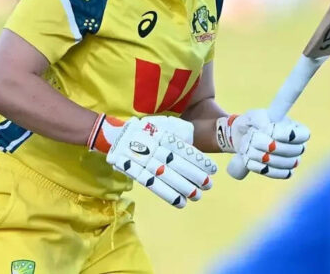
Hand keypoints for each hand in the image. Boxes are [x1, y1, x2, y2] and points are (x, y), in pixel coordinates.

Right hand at [89, 114, 216, 207]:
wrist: (116, 135)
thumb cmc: (144, 130)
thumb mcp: (162, 125)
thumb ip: (177, 132)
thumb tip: (192, 140)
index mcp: (164, 136)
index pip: (185, 151)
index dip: (200, 161)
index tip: (213, 169)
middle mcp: (156, 150)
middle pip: (179, 166)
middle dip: (196, 177)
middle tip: (209, 185)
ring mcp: (146, 163)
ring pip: (169, 178)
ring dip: (185, 189)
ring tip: (198, 196)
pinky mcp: (137, 174)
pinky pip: (155, 186)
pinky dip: (169, 196)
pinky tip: (181, 203)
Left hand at [216, 109, 309, 178]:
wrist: (242, 138)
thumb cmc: (252, 123)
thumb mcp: (254, 115)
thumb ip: (261, 118)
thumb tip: (266, 129)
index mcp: (296, 128)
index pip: (302, 135)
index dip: (288, 135)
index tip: (271, 132)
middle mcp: (298, 146)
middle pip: (294, 151)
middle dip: (271, 146)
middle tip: (253, 140)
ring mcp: (293, 161)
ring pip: (285, 164)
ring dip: (262, 156)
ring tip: (247, 147)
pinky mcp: (283, 173)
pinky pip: (277, 174)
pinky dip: (261, 168)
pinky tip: (249, 159)